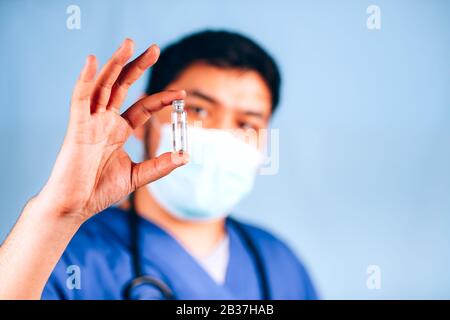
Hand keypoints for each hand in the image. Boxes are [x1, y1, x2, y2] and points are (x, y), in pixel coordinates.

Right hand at [38, 39, 186, 222]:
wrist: (76, 206)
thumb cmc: (100, 191)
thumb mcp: (137, 175)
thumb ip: (160, 166)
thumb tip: (185, 156)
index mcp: (118, 131)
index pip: (142, 107)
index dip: (161, 98)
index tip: (181, 92)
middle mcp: (105, 122)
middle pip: (122, 87)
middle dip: (137, 67)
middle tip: (154, 49)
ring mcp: (90, 122)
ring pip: (103, 86)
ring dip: (115, 64)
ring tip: (130, 44)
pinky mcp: (77, 127)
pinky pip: (80, 99)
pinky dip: (85, 79)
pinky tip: (93, 61)